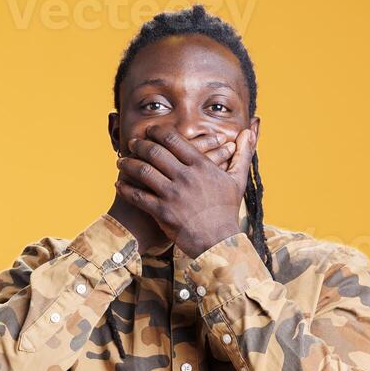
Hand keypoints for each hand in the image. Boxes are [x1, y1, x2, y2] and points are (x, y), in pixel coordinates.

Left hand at [113, 122, 257, 257]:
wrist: (219, 241)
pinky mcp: (162, 212)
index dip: (156, 132)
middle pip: (155, 152)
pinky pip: (138, 196)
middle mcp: (185, 177)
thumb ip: (242, 152)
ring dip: (128, 164)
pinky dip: (126, 188)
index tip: (149, 130)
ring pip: (143, 171)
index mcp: (201, 166)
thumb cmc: (227, 210)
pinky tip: (119, 184)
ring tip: (121, 161)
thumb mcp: (238, 179)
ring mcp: (173, 195)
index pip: (173, 140)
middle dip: (139, 145)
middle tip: (132, 143)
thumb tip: (251, 128)